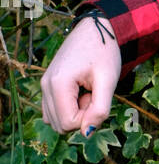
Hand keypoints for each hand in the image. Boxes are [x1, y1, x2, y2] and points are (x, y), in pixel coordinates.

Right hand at [41, 17, 121, 136]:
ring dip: (76, 111)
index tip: (97, 97)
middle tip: (92, 93)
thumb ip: (100, 110)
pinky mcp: (47, 84)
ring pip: (57, 120)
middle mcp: (45, 85)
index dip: (88, 118)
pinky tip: (80, 90)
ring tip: (87, 90)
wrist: (96, 30)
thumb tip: (86, 133)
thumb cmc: (105, 53)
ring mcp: (44, 85)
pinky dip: (69, 107)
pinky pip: (54, 110)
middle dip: (81, 115)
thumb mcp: (108, 82)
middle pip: (61, 125)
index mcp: (58, 84)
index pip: (69, 123)